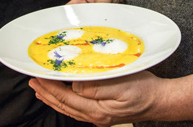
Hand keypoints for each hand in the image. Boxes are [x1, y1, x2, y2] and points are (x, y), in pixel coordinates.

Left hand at [29, 71, 162, 125]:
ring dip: (52, 97)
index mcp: (98, 110)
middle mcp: (95, 117)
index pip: (66, 98)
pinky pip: (77, 108)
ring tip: (40, 89)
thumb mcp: (121, 84)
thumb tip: (75, 86)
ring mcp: (98, 117)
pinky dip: (64, 101)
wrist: (160, 101)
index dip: (50, 87)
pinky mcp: (102, 113)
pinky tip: (62, 96)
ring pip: (68, 108)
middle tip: (32, 81)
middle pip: (64, 105)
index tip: (38, 76)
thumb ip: (97, 87)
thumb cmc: (144, 89)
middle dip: (46, 92)